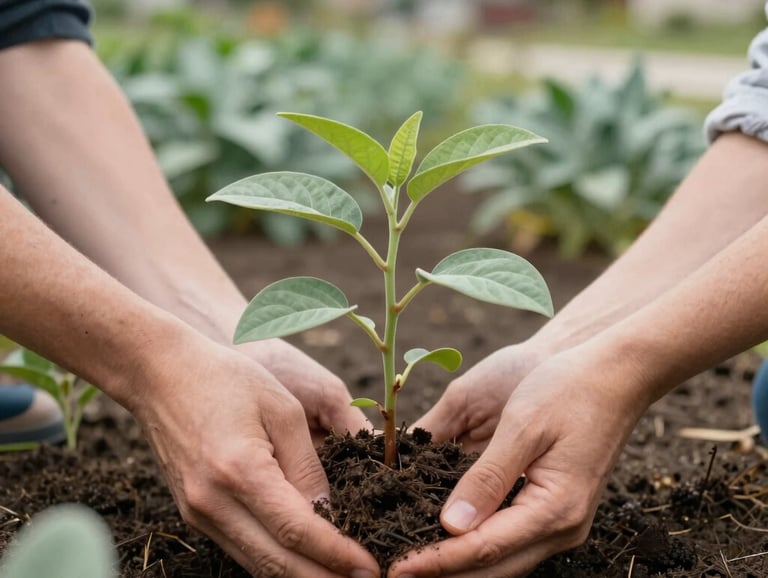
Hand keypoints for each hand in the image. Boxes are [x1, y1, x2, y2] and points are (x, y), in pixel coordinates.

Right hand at [128, 333, 378, 577]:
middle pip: (277, 564)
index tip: (370, 565)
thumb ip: (308, 466)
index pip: (298, 530)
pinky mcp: (194, 514)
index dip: (337, 553)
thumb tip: (330, 513)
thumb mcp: (283, 410)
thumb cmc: (227, 380)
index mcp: (240, 470)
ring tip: (340, 574)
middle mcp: (213, 503)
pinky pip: (242, 549)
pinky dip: (276, 560)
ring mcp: (198, 513)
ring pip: (257, 565)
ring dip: (302, 575)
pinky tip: (305, 558)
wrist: (162, 375)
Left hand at [391, 344, 648, 576]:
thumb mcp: (523, 426)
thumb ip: (487, 477)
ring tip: (415, 558)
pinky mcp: (557, 510)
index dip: (436, 560)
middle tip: (396, 570)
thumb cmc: (569, 389)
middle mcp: (563, 527)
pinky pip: (512, 541)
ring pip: (503, 561)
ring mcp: (563, 522)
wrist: (617, 374)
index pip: (483, 548)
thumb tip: (451, 525)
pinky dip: (479, 544)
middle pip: (493, 568)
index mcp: (555, 508)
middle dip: (443, 571)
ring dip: (459, 563)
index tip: (396, 567)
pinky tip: (449, 536)